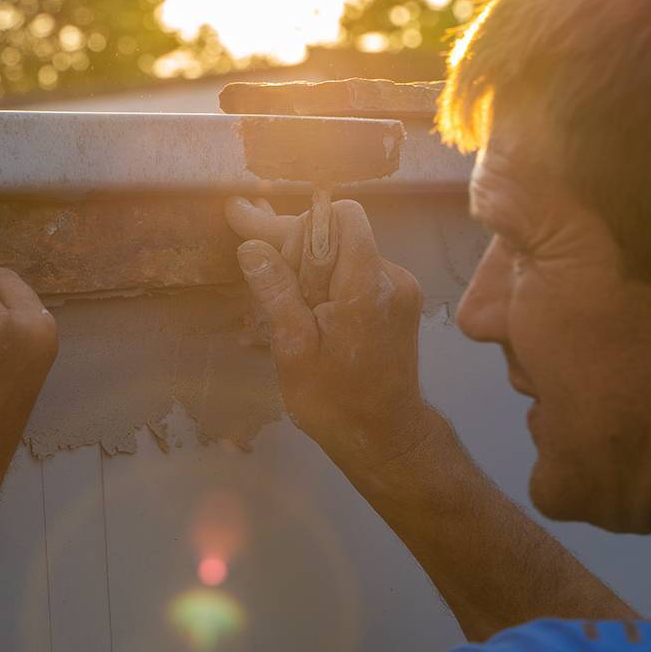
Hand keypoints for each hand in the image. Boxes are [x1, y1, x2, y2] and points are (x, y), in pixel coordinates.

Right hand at [225, 196, 429, 468]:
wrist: (383, 435)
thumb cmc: (335, 400)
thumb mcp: (293, 349)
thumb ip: (277, 293)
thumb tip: (251, 247)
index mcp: (366, 285)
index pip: (341, 216)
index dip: (303, 229)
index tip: (276, 259)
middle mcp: (391, 276)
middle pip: (339, 232)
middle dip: (299, 251)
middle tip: (270, 281)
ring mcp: (399, 287)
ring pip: (345, 251)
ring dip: (311, 269)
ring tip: (286, 303)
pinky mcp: (398, 298)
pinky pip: (356, 271)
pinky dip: (328, 282)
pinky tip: (306, 308)